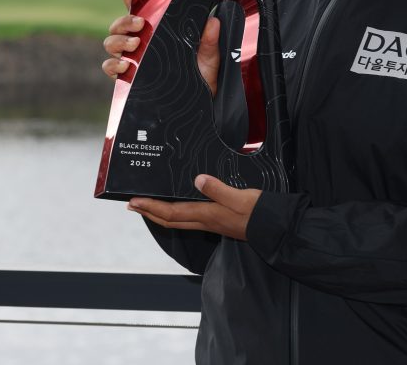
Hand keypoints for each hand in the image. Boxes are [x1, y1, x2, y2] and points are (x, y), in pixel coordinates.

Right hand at [102, 0, 221, 94]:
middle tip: (140, 25)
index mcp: (158, 32)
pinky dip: (112, 65)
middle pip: (119, 26)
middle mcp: (142, 44)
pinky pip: (109, 68)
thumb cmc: (203, 76)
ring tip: (134, 46)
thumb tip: (213, 21)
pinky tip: (125, 66)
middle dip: (124, 22)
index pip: (139, 11)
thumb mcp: (209, 56)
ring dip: (118, 41)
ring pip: (111, 43)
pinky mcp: (129, 79)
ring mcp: (133, 60)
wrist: (200, 103)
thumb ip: (209, 40)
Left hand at [128, 174, 261, 240]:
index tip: (135, 201)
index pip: (171, 212)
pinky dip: (176, 214)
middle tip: (133, 205)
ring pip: (178, 221)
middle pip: (169, 220)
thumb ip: (218, 189)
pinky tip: (178, 207)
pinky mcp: (217, 221)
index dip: (151, 207)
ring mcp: (211, 223)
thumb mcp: (240, 196)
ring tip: (148, 207)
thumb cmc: (258, 212)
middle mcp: (205, 221)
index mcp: (207, 214)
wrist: (273, 227)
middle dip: (149, 212)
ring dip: (159, 214)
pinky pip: (189, 219)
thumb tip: (197, 179)